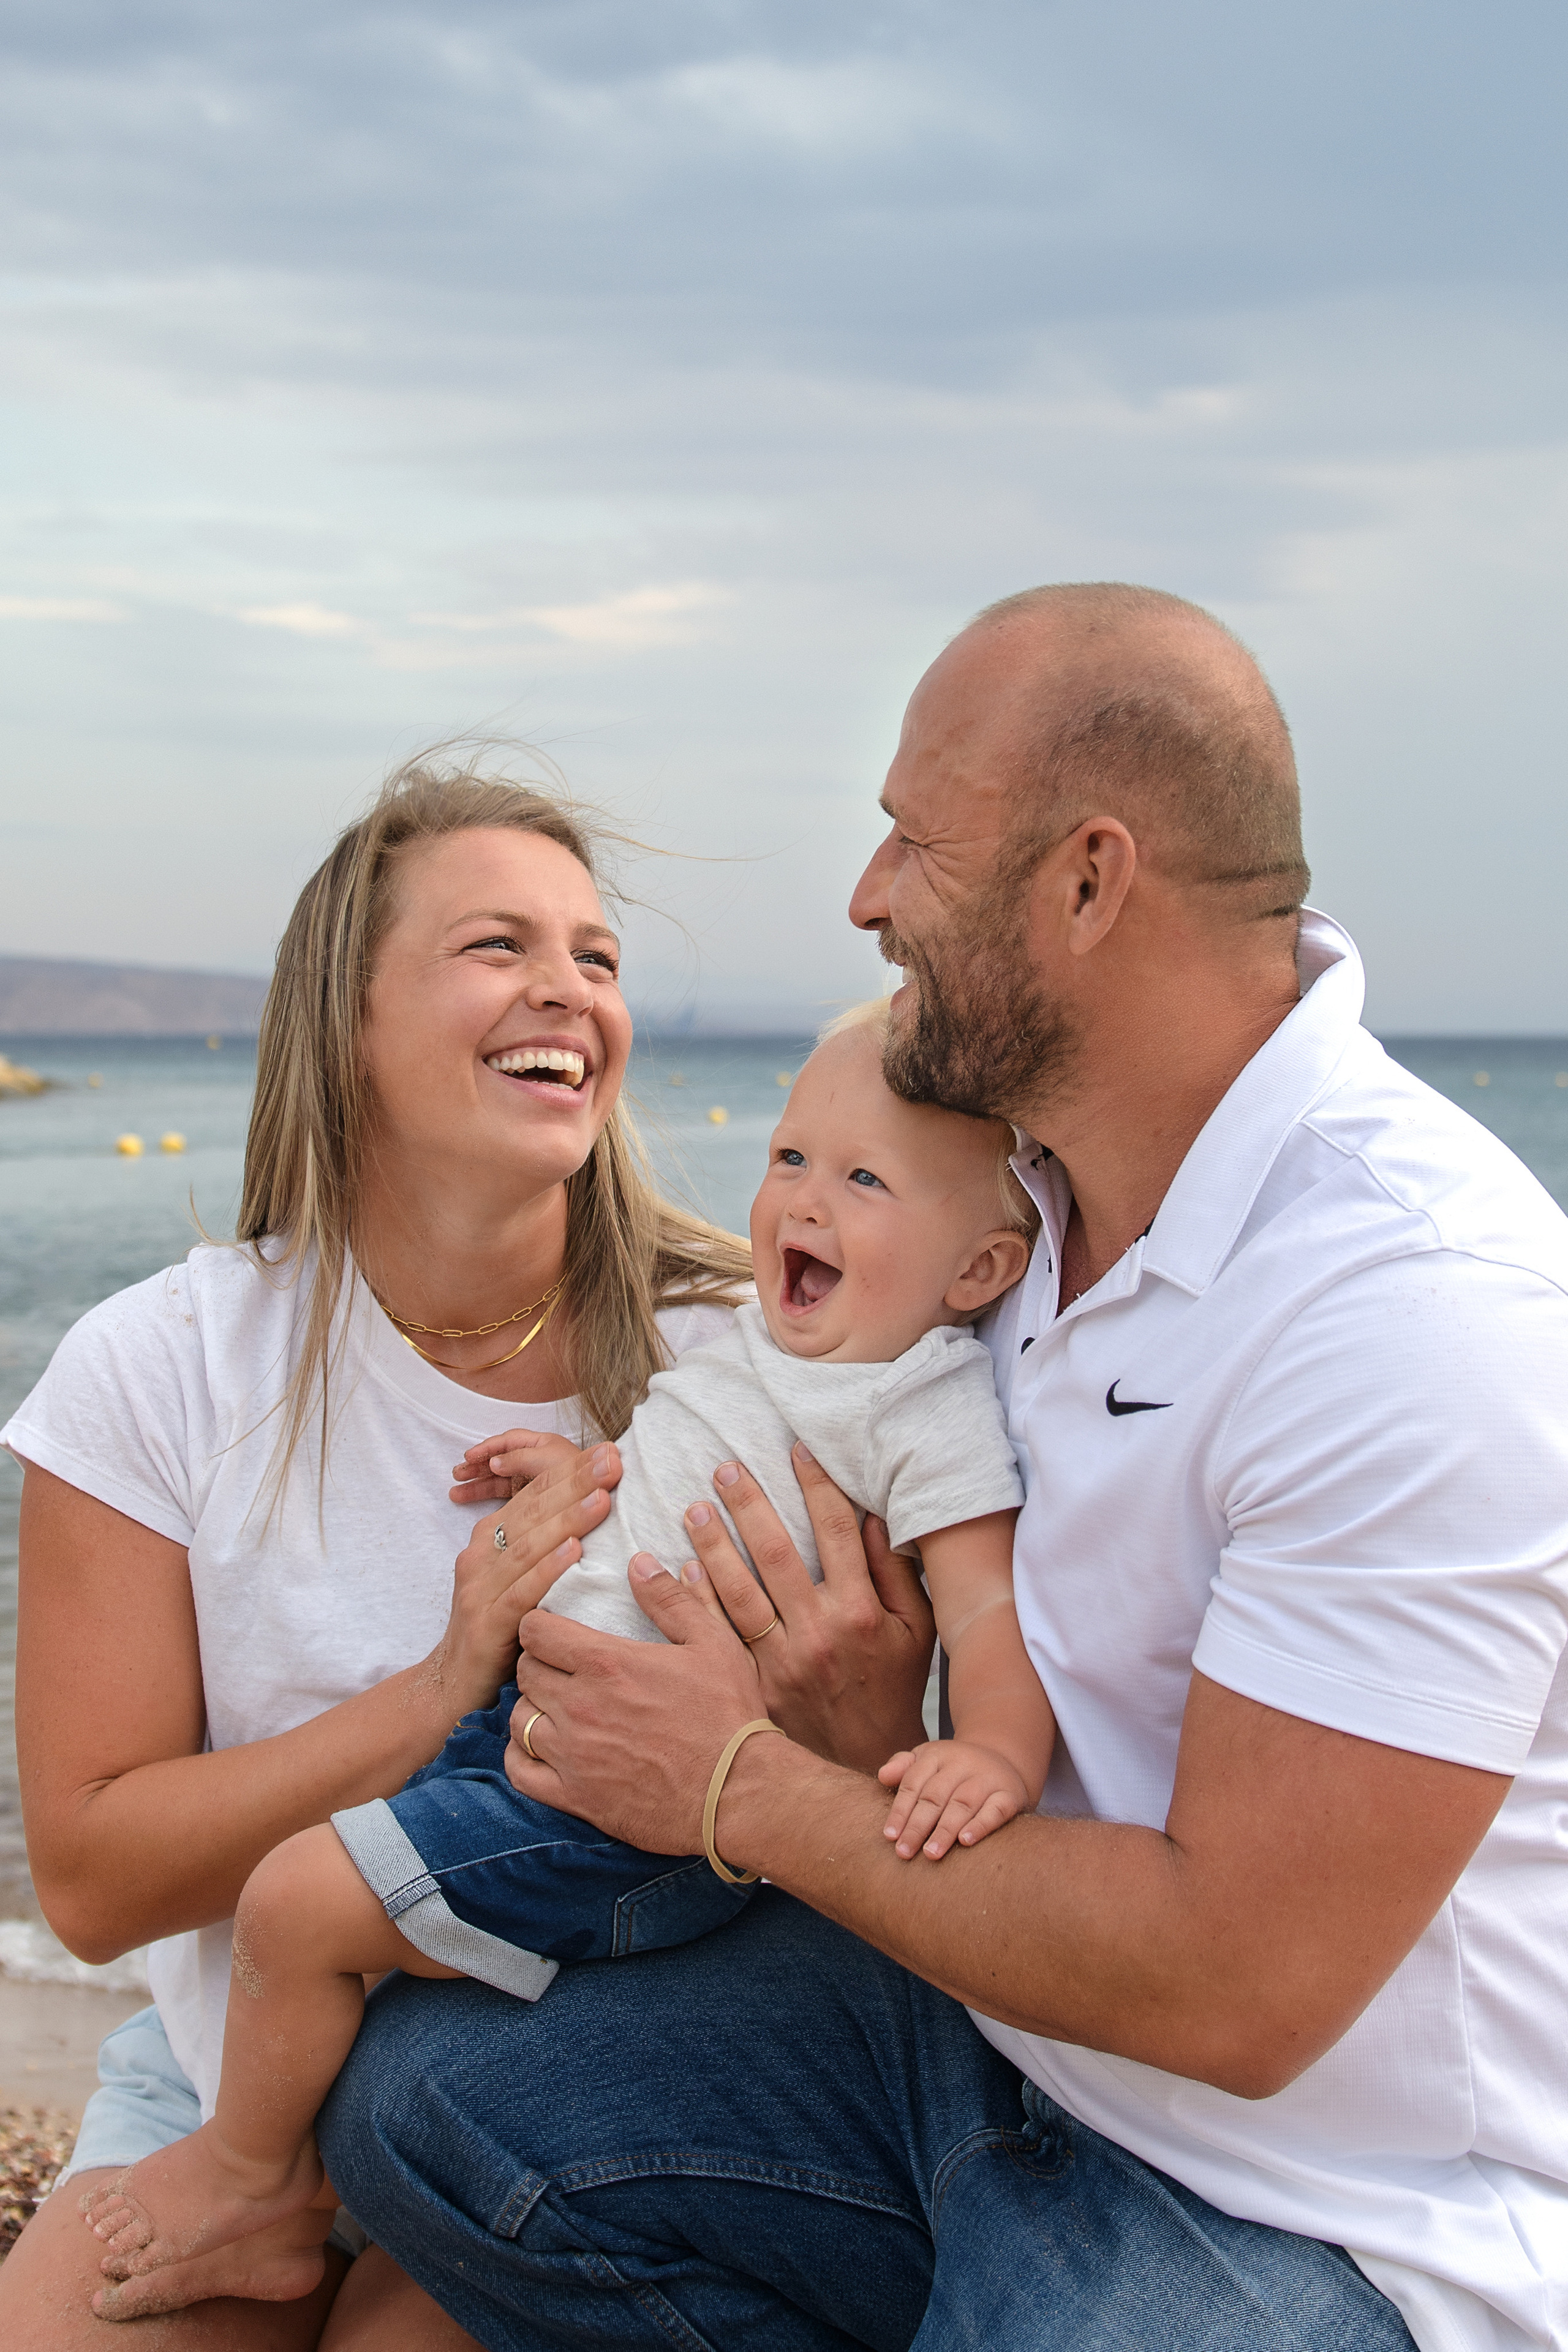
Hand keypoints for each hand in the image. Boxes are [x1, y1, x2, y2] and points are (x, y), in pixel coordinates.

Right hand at [421, 1437, 623, 1717]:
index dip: (571, 1471)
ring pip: (528, 1545)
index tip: (609, 1451)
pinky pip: (521, 1591)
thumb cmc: (497, 1626)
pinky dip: (548, 1569)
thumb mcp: (514, 1577)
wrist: (452, 1682)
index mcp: (489, 1539)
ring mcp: (480, 1587)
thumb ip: (541, 1545)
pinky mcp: (486, 1622)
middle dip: (575, 1482)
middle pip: (532, 1511)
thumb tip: (591, 1507)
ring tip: (602, 1497)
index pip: (533, 1495)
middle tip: (612, 1459)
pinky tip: (574, 1551)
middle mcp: (481, 1554)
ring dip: (567, 1518)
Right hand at [449, 1427, 574, 1504]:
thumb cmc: (578, 1475)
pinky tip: (471, 1501)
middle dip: (477, 1466)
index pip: (507, 1442)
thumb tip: (494, 1462)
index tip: (468, 1456)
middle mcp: (534, 1460)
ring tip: (455, 1493)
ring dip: (477, 1484)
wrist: (599, 1495)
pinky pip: (504, 1494)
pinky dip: (487, 1497)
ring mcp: (532, 1479)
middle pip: (499, 1460)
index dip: (487, 1448)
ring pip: (498, 1479)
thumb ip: (520, 1459)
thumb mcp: (549, 1461)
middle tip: (456, 1474)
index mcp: (540, 1444)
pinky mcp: (531, 1497)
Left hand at [504, 1558, 771, 1853]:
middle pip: (525, 1673)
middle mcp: (579, 1707)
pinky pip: (520, 1772)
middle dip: (538, 1663)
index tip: (554, 1630)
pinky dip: (520, 1757)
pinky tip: (538, 1749)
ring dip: (532, 1708)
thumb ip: (670, 1599)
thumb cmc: (728, 1714)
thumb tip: (638, 1562)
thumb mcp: (712, 1642)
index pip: (536, 1632)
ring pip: (518, 1721)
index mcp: (607, 1664)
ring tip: (553, 1706)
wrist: (737, 1792)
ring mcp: (573, 1756)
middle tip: (559, 1666)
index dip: (539, 1625)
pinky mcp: (575, 1796)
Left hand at [677, 1444, 934, 1771]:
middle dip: (749, 1505)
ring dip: (711, 1548)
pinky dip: (694, 1604)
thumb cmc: (893, 1688)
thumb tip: (874, 1517)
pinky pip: (716, 1638)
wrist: (869, 1765)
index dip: (816, 1485)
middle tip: (723, 1468)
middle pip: (776, 1554)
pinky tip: (675, 1572)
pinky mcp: (752, 1688)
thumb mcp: (914, 1630)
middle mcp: (817, 1633)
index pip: (835, 1532)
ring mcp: (780, 1663)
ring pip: (738, 1594)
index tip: (797, 1449)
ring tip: (691, 1510)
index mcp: (859, 1611)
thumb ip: (894, 1573)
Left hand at [878, 1738, 1030, 1859]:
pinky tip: (965, 1841)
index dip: (900, 1810)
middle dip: (917, 1826)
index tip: (889, 1837)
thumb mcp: (927, 1760)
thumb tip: (882, 1775)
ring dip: (945, 1830)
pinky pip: (995, 1810)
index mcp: (937, 1754)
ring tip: (930, 1854)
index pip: (914, 1783)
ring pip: (963, 1803)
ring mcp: (987, 1777)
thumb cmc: (953, 1769)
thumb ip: (903, 1767)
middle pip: (935, 1796)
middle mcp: (962, 1763)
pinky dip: (980, 1825)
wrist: (1003, 1758)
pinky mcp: (1009, 1794)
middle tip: (904, 1852)